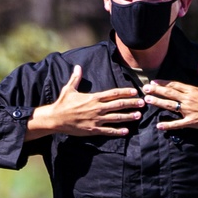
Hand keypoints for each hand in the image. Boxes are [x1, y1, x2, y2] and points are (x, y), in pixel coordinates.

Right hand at [27, 65, 142, 138]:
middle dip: (132, 104)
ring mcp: (96, 119)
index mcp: (93, 97)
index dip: (125, 92)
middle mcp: (97, 108)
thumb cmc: (62, 103)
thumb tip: (78, 66)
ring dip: (128, 116)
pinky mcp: (93, 129)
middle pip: (118, 105)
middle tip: (142, 103)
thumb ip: (76, 78)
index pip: (113, 93)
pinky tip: (126, 131)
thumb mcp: (69, 88)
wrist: (55, 119)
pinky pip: (108, 130)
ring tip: (138, 116)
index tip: (135, 91)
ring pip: (116, 117)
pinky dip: (118, 131)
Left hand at [142, 62, 197, 130]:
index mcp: (193, 90)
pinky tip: (159, 126)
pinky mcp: (191, 121)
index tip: (153, 82)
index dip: (163, 83)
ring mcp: (189, 110)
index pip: (174, 85)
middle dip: (156, 90)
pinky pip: (177, 124)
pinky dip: (168, 125)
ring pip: (169, 106)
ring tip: (147, 100)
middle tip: (145, 89)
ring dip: (157, 103)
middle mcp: (188, 99)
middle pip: (169, 93)